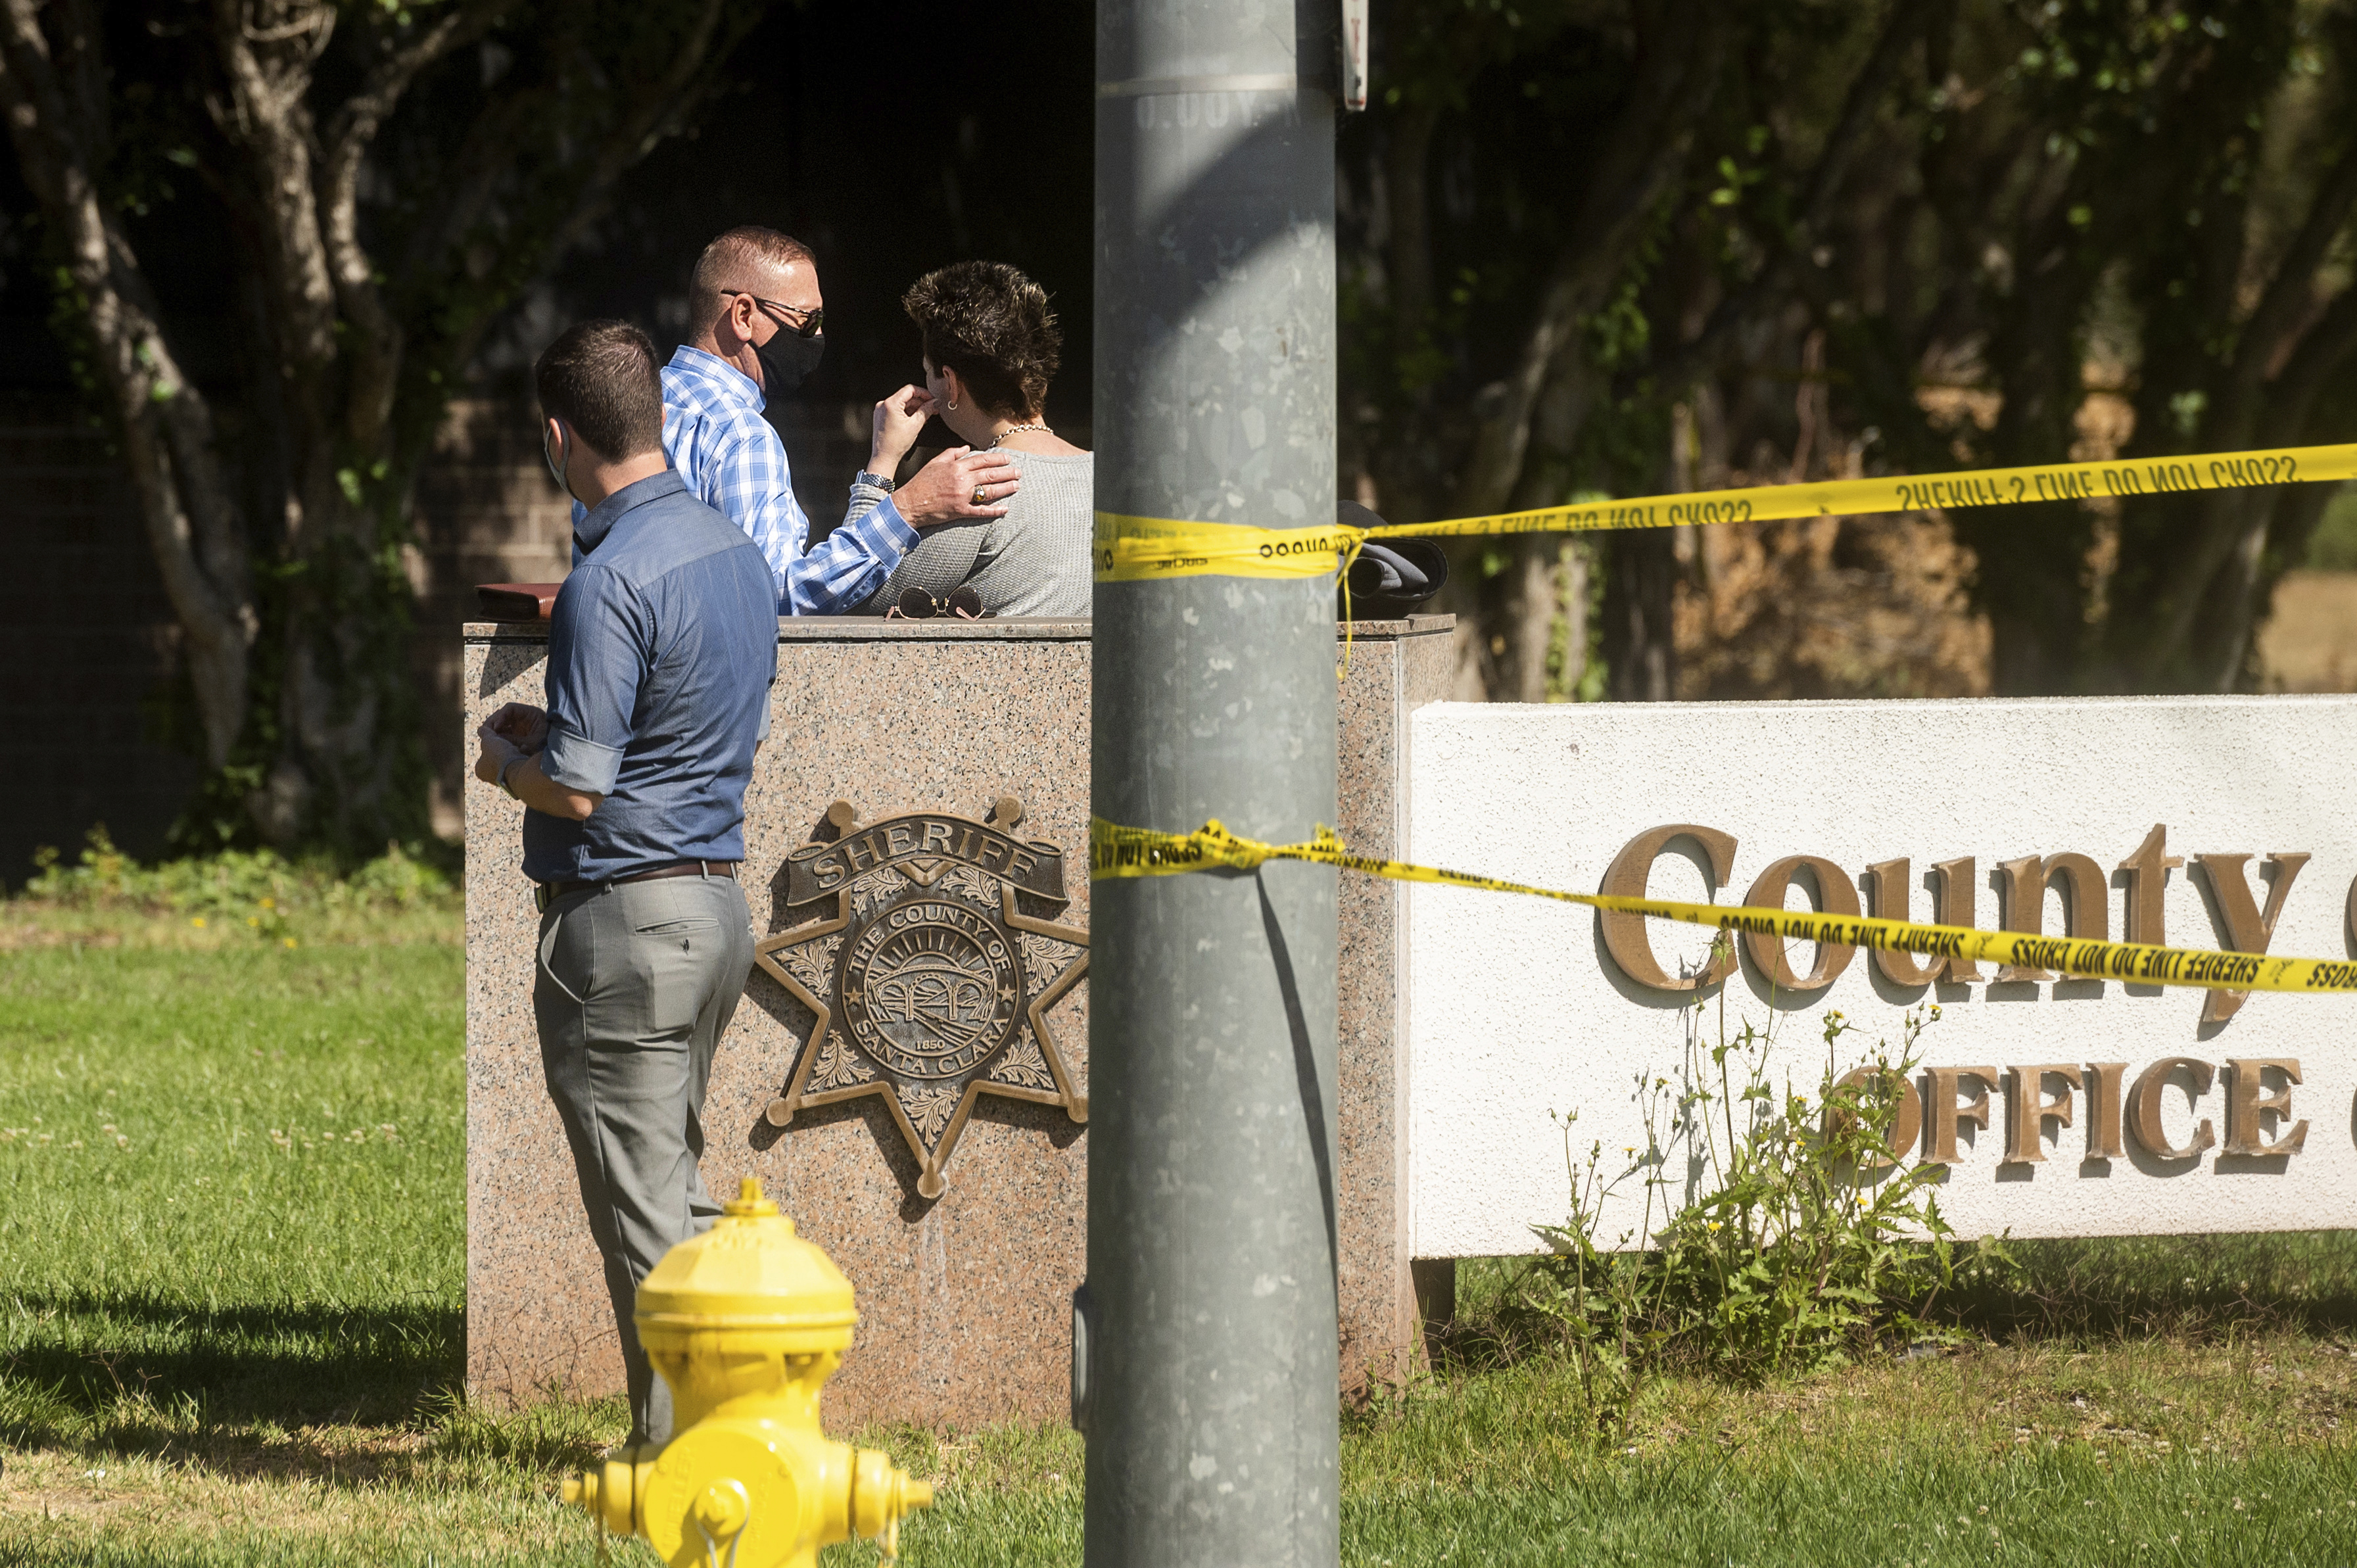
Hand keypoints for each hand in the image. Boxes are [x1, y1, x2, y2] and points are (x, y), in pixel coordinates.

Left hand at [474, 724, 525, 787]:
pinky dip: (523, 757)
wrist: (517, 769)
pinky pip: (520, 764)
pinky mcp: (519, 779)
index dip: (491, 743)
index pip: (485, 754)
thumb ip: (485, 733)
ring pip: (510, 760)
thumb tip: (481, 729)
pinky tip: (524, 752)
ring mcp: (505, 781)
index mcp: (480, 771)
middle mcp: (491, 778)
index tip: (498, 737)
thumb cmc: (499, 755)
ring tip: (519, 747)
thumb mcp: (489, 739)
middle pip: (498, 757)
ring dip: (515, 751)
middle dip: (505, 747)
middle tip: (509, 741)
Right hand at [484, 702, 547, 751]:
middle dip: (493, 723)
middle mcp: (525, 718)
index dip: (500, 716)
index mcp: (532, 714)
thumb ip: (514, 740)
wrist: (560, 756)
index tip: (495, 727)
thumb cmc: (551, 747)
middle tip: (485, 732)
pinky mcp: (519, 735)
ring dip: (495, 731)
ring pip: (503, 725)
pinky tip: (495, 743)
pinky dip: (499, 737)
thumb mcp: (533, 743)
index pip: (510, 708)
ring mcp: (521, 726)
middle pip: (503, 716)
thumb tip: (495, 738)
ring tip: (488, 738)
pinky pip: (505, 733)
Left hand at [868, 384, 935, 478]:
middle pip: (906, 396)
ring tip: (925, 416)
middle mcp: (883, 404)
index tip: (932, 399)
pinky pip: (896, 409)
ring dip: (914, 407)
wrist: (884, 456)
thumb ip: (927, 410)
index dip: (924, 393)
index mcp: (891, 404)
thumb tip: (934, 403)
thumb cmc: (895, 444)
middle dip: (921, 402)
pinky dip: (907, 412)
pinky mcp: (881, 416)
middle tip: (932, 408)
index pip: (910, 389)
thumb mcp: (915, 425)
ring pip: (902, 403)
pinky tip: (915, 419)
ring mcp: (881, 410)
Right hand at [895, 446, 1020, 528]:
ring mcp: (962, 496)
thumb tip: (966, 448)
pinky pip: (981, 511)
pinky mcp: (961, 511)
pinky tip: (1005, 509)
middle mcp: (962, 480)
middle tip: (1019, 472)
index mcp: (956, 466)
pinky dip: (994, 511)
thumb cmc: (922, 482)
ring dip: (1005, 488)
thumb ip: (952, 453)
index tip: (1008, 459)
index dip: (997, 459)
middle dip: (1007, 473)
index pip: (982, 460)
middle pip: (990, 474)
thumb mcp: (935, 462)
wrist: (910, 502)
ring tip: (1016, 486)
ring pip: (989, 491)